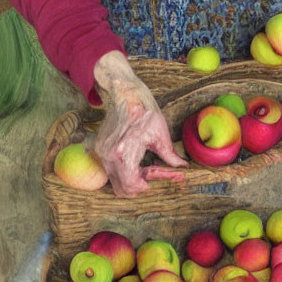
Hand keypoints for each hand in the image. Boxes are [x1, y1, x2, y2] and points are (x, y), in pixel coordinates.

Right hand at [93, 51, 186, 195]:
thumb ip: (169, 155)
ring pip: (115, 180)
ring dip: (130, 178)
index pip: (131, 185)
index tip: (152, 182)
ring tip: (142, 165)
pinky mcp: (99, 148)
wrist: (125, 94)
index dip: (143, 187)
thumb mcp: (161, 133)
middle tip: (150, 174)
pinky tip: (133, 158)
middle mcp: (110, 156)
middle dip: (137, 185)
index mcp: (125, 152)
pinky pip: (110, 169)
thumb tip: (182, 168)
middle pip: (121, 188)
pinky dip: (122, 170)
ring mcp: (102, 152)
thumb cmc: (145, 110)